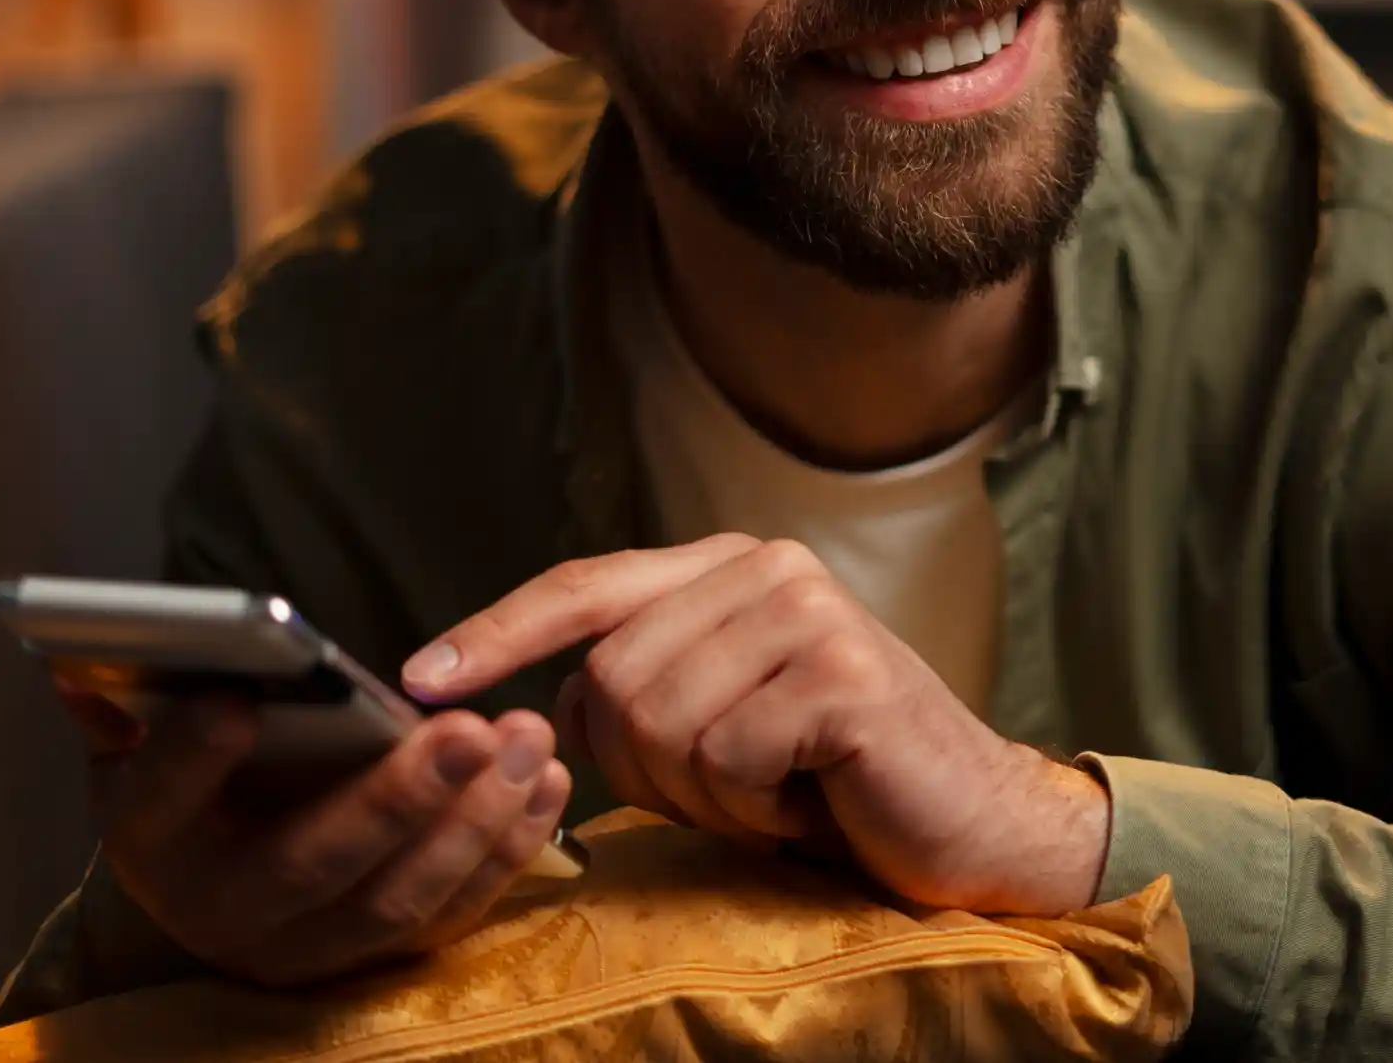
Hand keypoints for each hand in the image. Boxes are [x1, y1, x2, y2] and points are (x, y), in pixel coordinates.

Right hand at [54, 676, 573, 986]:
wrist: (233, 874)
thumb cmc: (199, 784)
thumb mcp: (142, 741)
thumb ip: (126, 701)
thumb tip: (81, 660)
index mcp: (153, 847)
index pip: (157, 804)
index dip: (189, 760)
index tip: (235, 703)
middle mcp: (229, 914)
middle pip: (312, 864)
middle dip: (396, 799)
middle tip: (468, 729)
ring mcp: (313, 946)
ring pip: (400, 899)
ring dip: (475, 820)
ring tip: (526, 739)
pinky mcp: (387, 954)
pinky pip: (455, 911)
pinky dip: (509, 849)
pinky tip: (547, 781)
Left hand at [403, 536, 1110, 916]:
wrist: (973, 825)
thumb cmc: (834, 785)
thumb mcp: (719, 726)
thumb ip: (638, 693)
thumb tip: (532, 709)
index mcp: (733, 566)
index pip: (587, 585)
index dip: (497, 631)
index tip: (419, 678)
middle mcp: (770, 568)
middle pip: (608, 680)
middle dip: (644, 769)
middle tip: (732, 790)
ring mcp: (810, 612)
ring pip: (656, 722)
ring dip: (702, 795)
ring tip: (775, 791)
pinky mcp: (843, 675)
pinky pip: (722, 758)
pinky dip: (751, 810)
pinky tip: (808, 801)